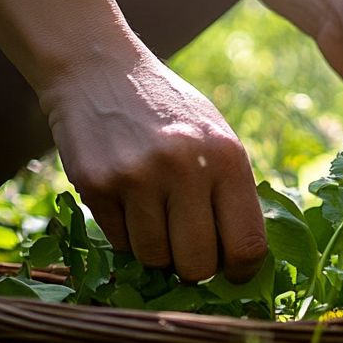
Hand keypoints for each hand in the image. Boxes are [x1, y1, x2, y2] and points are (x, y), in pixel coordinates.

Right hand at [39, 52, 266, 281]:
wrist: (98, 69)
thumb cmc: (168, 112)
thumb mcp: (216, 138)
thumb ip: (232, 193)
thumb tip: (245, 261)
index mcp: (227, 158)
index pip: (247, 245)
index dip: (241, 271)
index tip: (232, 273)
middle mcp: (185, 168)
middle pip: (197, 264)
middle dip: (194, 268)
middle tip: (188, 251)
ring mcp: (137, 177)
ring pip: (154, 259)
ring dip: (156, 250)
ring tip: (155, 214)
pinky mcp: (96, 184)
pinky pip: (119, 243)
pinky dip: (125, 234)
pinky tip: (126, 200)